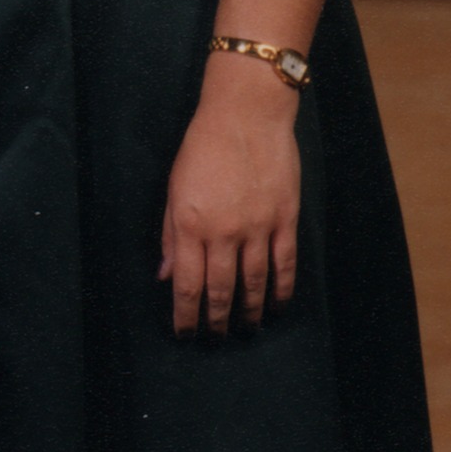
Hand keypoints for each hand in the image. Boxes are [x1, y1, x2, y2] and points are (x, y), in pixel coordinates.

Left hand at [157, 53, 300, 335]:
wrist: (246, 114)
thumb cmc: (202, 146)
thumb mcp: (175, 185)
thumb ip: (171, 233)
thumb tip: (166, 275)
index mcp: (191, 222)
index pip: (187, 283)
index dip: (185, 314)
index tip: (185, 333)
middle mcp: (223, 231)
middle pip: (220, 289)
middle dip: (216, 319)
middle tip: (215, 337)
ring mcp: (257, 227)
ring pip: (254, 284)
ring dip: (249, 311)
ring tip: (245, 328)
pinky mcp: (285, 220)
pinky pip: (284, 266)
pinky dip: (281, 291)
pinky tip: (277, 305)